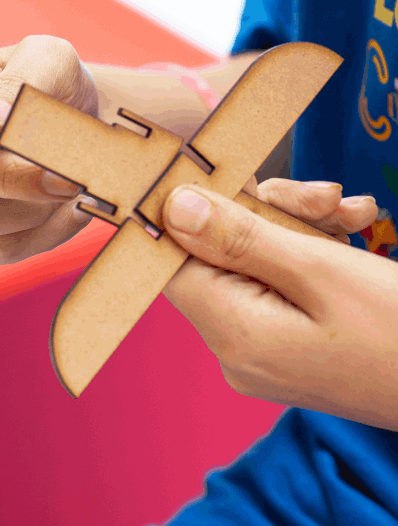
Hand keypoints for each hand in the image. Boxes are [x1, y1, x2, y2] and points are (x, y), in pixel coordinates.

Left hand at [160, 178, 397, 429]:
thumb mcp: (320, 270)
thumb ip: (240, 237)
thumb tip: (173, 208)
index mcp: (234, 334)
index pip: (172, 262)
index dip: (192, 212)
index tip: (230, 174)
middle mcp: (237, 350)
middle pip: (219, 254)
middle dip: (269, 212)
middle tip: (327, 197)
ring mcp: (263, 351)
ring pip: (255, 260)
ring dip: (301, 226)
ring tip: (353, 214)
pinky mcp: (289, 345)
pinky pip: (281, 283)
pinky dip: (314, 253)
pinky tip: (353, 231)